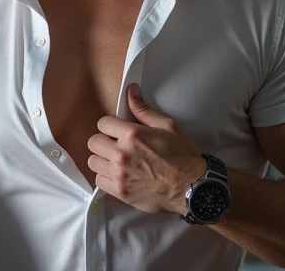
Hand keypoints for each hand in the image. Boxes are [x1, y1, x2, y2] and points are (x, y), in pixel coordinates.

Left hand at [87, 83, 206, 214]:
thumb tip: (131, 91)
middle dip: (104, 140)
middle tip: (116, 144)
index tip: (117, 130)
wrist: (191, 186)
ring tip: (116, 160)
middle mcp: (121, 154)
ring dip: (102, 159)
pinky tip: (118, 174)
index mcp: (132, 135)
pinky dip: (106, 177)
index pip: (102, 123)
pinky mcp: (120, 192)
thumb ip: (143, 110)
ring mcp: (119, 175)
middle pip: (93, 142)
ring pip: (92, 161)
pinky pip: (98, 181)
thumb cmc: (182, 156)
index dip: (110, 125)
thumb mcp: (167, 126)